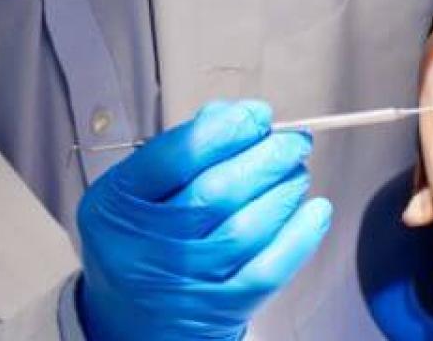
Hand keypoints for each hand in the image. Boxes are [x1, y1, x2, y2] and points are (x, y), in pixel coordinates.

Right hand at [76, 100, 332, 339]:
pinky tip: (314, 211)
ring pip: (247, 228)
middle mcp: (147, 246)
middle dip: (267, 156)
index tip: (256, 115)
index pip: (174, 158)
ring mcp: (185, 280)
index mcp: (118, 206)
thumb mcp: (135, 191)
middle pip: (217, 192)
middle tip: (293, 140)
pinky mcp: (221, 308)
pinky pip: (269, 269)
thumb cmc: (140, 240)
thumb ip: (180, 149)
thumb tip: (237, 115)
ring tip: (297, 171)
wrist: (133, 319)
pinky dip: (300, 235)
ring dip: (285, 190)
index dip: (225, 129)